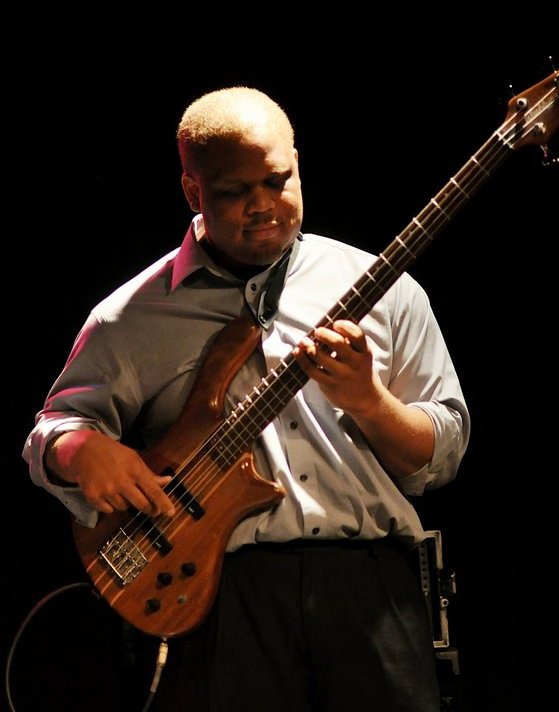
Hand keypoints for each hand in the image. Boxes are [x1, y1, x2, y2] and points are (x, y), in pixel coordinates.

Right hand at [46, 430, 175, 516]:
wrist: (84, 451)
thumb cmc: (114, 454)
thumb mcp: (134, 458)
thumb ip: (149, 473)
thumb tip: (168, 481)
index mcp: (135, 470)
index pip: (154, 491)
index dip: (163, 503)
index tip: (171, 513)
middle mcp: (122, 482)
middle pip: (142, 505)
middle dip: (149, 509)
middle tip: (151, 509)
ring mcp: (107, 491)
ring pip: (124, 508)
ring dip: (127, 503)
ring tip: (121, 490)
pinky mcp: (94, 497)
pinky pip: (109, 510)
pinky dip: (111, 505)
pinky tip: (108, 493)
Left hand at [294, 320, 377, 415]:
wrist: (365, 399)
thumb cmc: (359, 371)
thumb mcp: (361, 356)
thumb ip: (349, 343)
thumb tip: (327, 327)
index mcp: (364, 352)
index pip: (357, 335)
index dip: (345, 326)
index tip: (335, 323)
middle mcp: (354, 363)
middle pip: (338, 344)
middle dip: (324, 334)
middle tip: (317, 331)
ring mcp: (341, 375)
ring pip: (321, 357)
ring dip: (309, 346)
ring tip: (303, 341)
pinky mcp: (329, 384)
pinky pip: (312, 370)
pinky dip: (302, 359)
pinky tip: (297, 351)